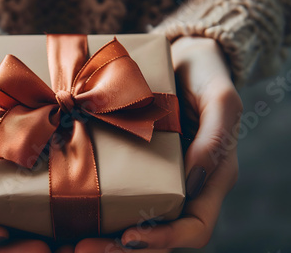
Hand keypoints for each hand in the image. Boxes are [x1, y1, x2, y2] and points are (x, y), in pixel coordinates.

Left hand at [74, 37, 241, 251]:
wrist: (183, 56)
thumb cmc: (207, 74)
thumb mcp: (220, 100)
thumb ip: (215, 138)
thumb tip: (192, 179)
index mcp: (212, 178)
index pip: (195, 227)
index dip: (166, 239)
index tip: (128, 237)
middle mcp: (186, 185)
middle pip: (160, 234)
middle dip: (123, 249)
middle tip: (82, 249)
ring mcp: (160, 176)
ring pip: (137, 221)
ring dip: (106, 237)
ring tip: (72, 242)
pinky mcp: (138, 163)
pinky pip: (121, 192)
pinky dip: (100, 208)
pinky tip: (71, 209)